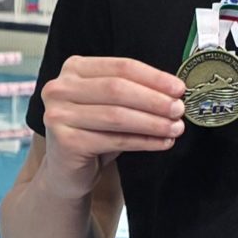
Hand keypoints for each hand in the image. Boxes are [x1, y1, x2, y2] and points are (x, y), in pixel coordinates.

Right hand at [40, 56, 185, 199]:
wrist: (67, 171)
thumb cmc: (94, 131)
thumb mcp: (111, 103)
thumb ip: (134, 90)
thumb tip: (174, 90)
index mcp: (75, 68)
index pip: (121, 66)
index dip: (153, 77)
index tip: (178, 88)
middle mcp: (61, 88)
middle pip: (117, 88)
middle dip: (154, 99)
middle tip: (179, 109)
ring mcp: (59, 115)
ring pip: (117, 115)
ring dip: (152, 122)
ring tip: (175, 127)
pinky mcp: (65, 142)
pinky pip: (114, 140)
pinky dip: (143, 141)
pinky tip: (162, 142)